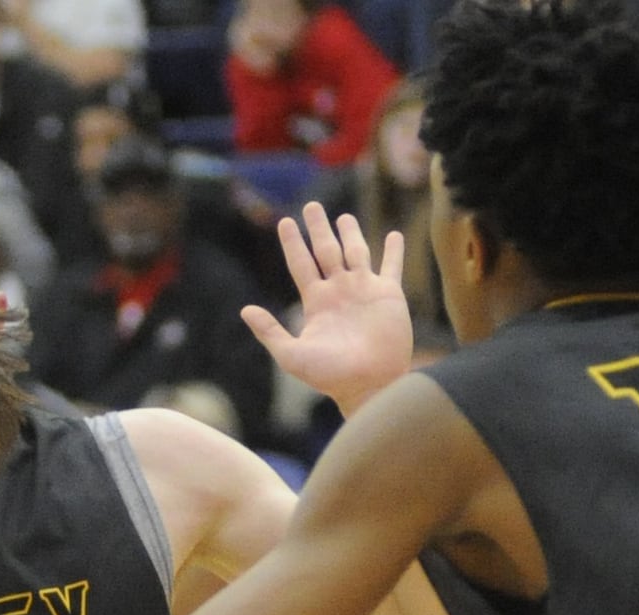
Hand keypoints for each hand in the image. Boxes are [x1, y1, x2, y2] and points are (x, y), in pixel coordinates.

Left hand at [240, 203, 412, 415]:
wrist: (367, 383)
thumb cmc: (329, 375)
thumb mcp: (291, 354)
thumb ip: (269, 331)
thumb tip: (245, 309)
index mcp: (316, 302)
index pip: (301, 263)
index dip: (293, 243)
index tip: (285, 222)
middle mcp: (339, 292)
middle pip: (326, 251)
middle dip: (319, 229)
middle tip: (312, 205)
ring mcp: (364, 291)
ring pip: (356, 252)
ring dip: (351, 233)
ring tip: (343, 217)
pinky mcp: (389, 295)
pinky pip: (391, 266)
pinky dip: (393, 250)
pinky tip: (393, 234)